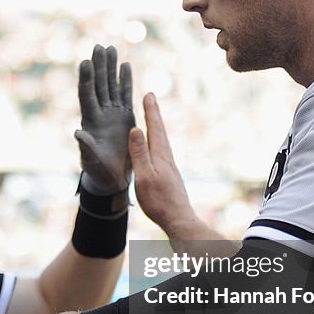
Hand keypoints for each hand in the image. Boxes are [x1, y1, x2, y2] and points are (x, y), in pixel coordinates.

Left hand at [75, 45, 133, 194]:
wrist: (111, 177)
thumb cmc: (97, 170)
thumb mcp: (90, 160)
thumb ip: (86, 147)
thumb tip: (76, 132)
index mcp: (90, 121)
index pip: (87, 95)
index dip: (86, 79)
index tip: (85, 61)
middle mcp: (100, 113)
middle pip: (98, 85)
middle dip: (99, 66)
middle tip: (99, 46)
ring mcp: (112, 113)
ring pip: (111, 85)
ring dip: (110, 67)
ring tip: (111, 48)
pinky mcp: (124, 116)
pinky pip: (124, 94)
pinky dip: (124, 80)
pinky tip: (125, 64)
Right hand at [129, 93, 199, 238]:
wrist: (178, 219)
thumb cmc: (159, 201)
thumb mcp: (144, 176)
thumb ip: (139, 153)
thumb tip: (136, 129)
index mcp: (160, 155)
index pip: (154, 127)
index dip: (151, 111)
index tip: (148, 94)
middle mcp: (166, 157)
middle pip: (159, 130)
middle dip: (153, 113)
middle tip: (150, 98)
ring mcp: (169, 166)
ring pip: (161, 140)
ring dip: (155, 126)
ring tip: (152, 116)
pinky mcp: (168, 175)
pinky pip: (160, 151)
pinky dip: (156, 141)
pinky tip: (155, 146)